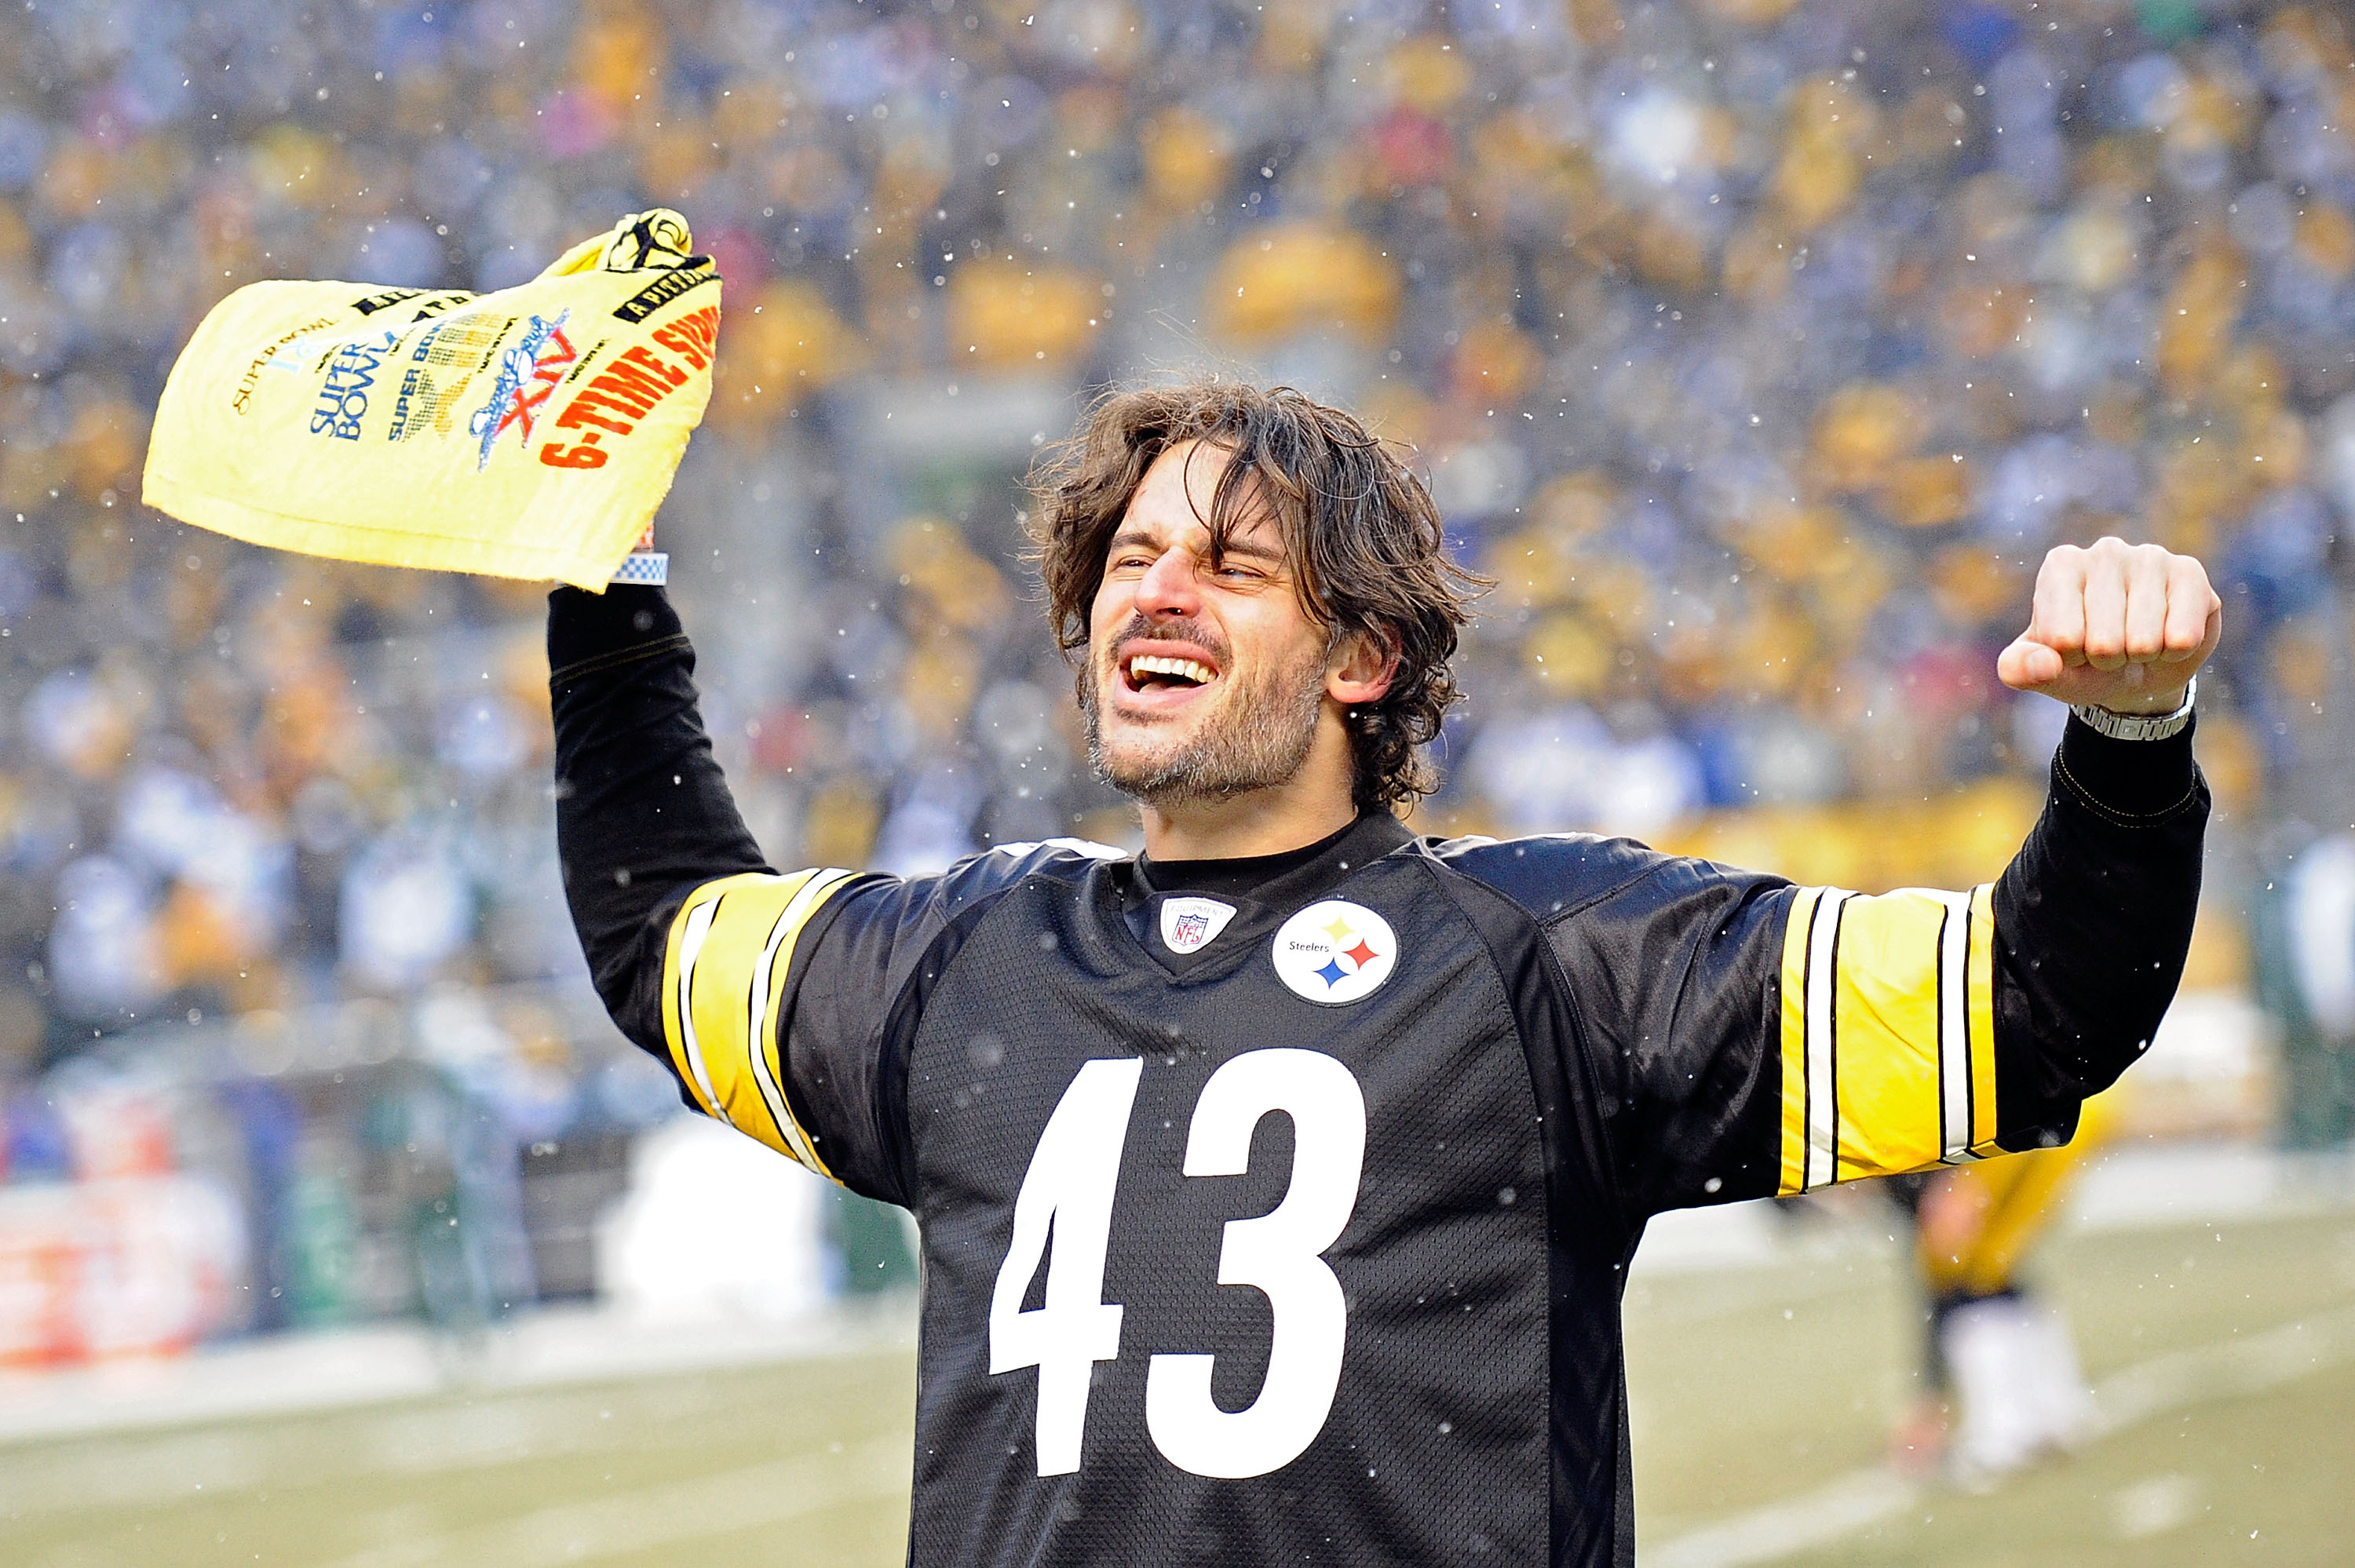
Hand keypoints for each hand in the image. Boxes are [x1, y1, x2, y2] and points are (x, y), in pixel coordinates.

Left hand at [1996, 537, 2220, 714]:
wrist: (2137, 667)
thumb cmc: (2082, 663)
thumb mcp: (2042, 671)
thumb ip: (2019, 669)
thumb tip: (2044, 664)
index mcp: (2060, 566)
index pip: (2061, 638)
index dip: (2070, 658)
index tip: (2074, 647)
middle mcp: (2104, 551)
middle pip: (2104, 642)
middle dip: (2107, 660)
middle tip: (2110, 649)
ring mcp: (2151, 557)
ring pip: (2144, 641)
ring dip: (2141, 656)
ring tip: (2136, 643)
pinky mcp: (2190, 574)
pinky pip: (2182, 637)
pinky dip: (2174, 653)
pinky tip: (2168, 636)